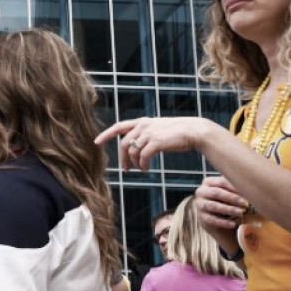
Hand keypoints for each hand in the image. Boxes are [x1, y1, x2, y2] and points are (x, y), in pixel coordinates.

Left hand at [95, 116, 211, 171]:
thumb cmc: (177, 132)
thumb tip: (135, 145)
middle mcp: (143, 126)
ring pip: (133, 152)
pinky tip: (147, 169)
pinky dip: (143, 165)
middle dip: (122, 158)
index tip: (96, 142)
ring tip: (141, 169)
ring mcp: (149, 133)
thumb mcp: (158, 128)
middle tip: (125, 169)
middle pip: (124, 144)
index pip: (118, 126)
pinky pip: (143, 157)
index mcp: (142, 121)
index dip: (106, 134)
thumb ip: (145, 133)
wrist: (194, 131)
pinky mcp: (156, 142)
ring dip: (135, 163)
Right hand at [195, 175, 246, 232]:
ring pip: (213, 206)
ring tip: (241, 212)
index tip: (247, 191)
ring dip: (228, 209)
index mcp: (209, 182)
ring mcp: (199, 204)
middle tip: (245, 203)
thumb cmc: (227, 201)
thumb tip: (251, 191)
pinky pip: (212, 219)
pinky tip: (233, 224)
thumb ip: (236, 189)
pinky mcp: (201, 217)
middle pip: (216, 193)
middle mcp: (202, 192)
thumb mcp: (230, 193)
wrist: (217, 217)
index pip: (222, 182)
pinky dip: (223, 222)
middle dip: (232, 198)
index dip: (234, 186)